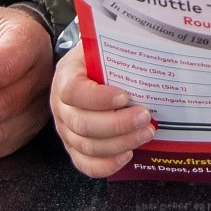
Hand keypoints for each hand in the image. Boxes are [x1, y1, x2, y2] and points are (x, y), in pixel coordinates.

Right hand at [49, 43, 154, 176]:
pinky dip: (107, 164)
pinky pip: (86, 164)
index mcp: (65, 77)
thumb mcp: (104, 46)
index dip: (98, 98)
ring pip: (87, 146)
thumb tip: (149, 50)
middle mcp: (61, 107)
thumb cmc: (100, 59)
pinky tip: (127, 155)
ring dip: (120, 143)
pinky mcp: (74, 148)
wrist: (88, 70)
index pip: (73, 91)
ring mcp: (65, 130)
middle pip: (82, 124)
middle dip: (118, 124)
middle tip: (145, 117)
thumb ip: (117, 49)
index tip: (125, 96)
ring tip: (145, 133)